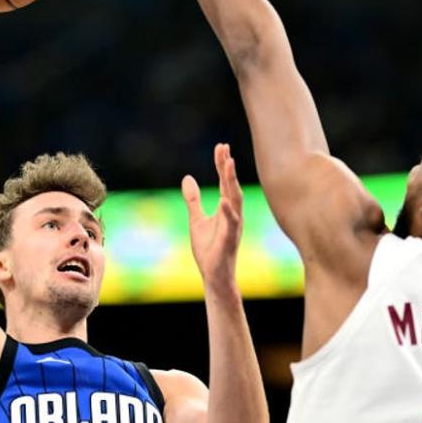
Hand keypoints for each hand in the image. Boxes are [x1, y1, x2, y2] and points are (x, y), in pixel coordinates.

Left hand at [182, 143, 243, 291]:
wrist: (214, 276)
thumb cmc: (209, 249)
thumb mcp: (196, 220)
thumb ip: (193, 200)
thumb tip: (187, 178)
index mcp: (226, 209)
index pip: (224, 182)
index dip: (222, 165)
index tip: (221, 146)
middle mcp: (233, 214)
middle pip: (230, 186)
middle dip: (227, 167)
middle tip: (224, 148)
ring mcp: (233, 226)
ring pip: (234, 200)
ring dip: (231, 182)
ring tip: (228, 164)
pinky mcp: (229, 239)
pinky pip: (231, 223)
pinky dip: (228, 211)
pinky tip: (224, 200)